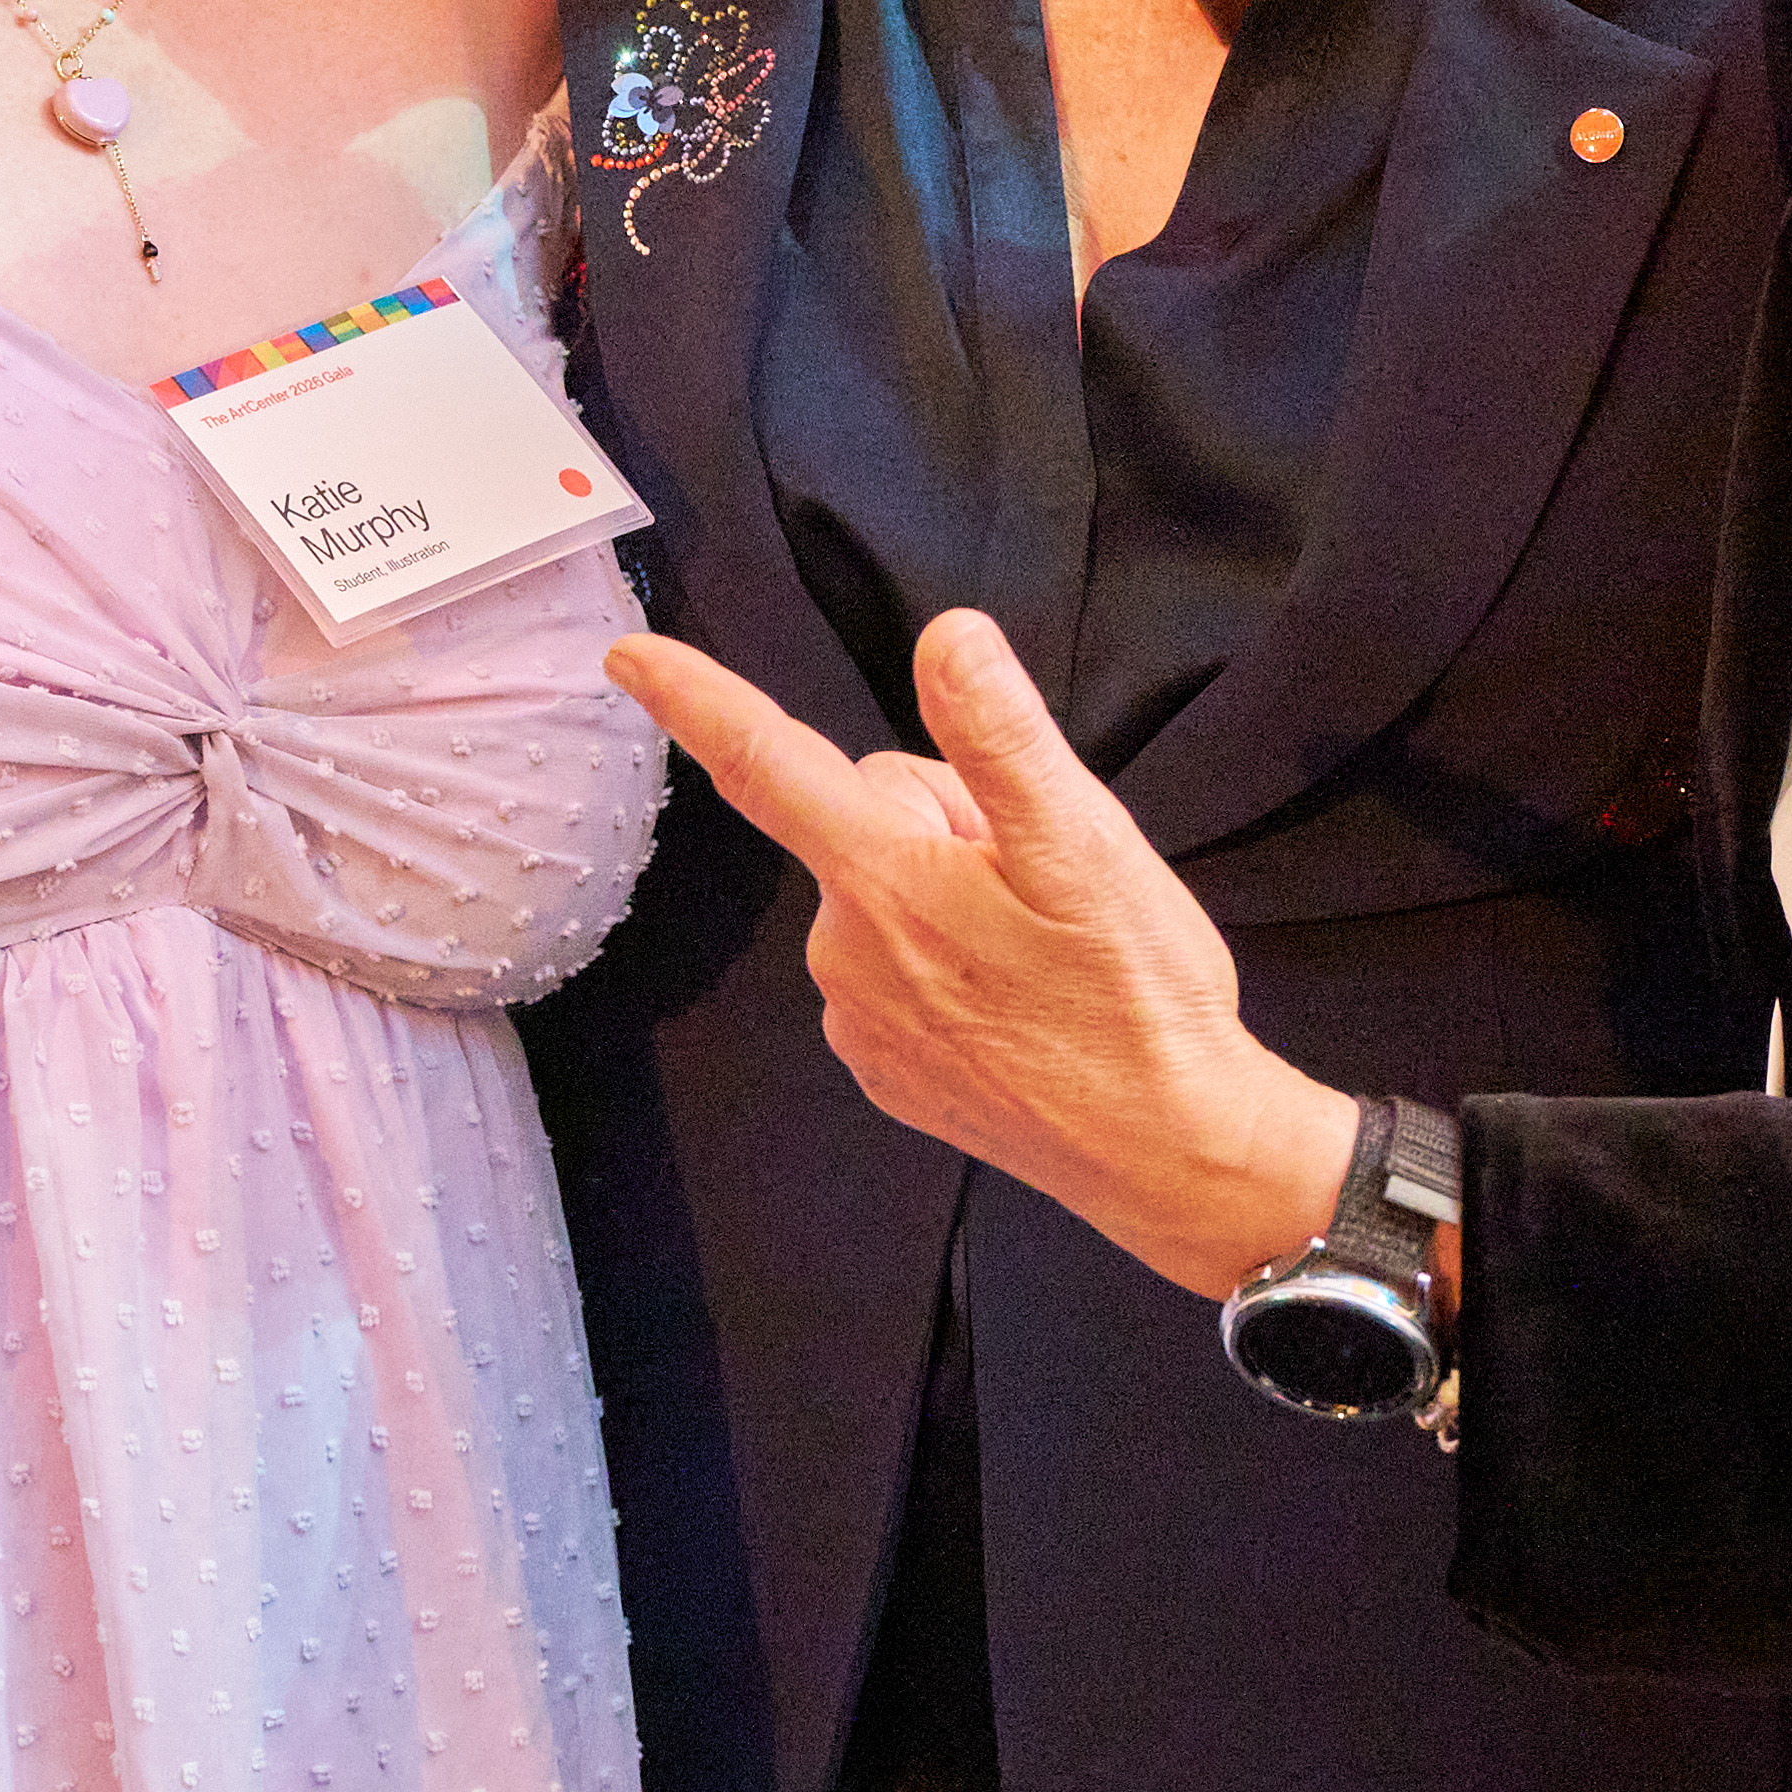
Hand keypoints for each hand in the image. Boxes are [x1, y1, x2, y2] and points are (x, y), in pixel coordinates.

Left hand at [606, 614, 1354, 1297]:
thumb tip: (947, 640)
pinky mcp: (885, 1066)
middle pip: (869, 815)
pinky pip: (896, 969)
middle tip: (1042, 880)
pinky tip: (1018, 999)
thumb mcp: (1086, 846)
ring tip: (1041, 951)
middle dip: (950, 819)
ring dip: (954, 897)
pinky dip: (951, 965)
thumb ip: (1001, 737)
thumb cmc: (1134, 1000)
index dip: (693, 697)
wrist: (1164, 1152)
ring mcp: (859, 1018)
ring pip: (888, 893)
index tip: (627, 656)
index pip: (764, 762)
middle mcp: (845, 949)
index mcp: (884, 879)